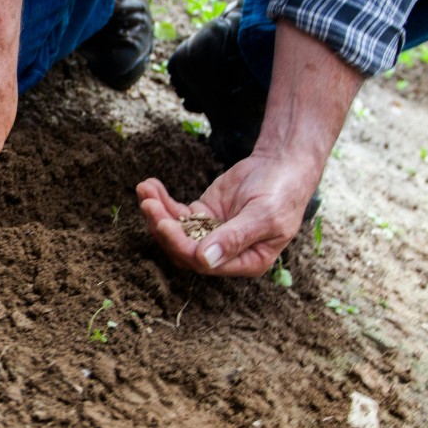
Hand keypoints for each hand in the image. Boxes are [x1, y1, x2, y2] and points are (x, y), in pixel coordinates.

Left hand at [136, 150, 320, 276]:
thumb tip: (205, 260)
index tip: (164, 224)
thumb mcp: (264, 216)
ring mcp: (210, 233)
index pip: (204, 263)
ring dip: (157, 213)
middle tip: (148, 204)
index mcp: (246, 262)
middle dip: (163, 227)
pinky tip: (149, 185)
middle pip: (183, 249)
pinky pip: (176, 213)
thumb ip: (235, 238)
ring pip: (175, 231)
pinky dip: (161, 201)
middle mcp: (225, 253)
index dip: (181, 245)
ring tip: (144, 190)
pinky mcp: (202, 215)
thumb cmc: (282, 193)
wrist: (283, 165)